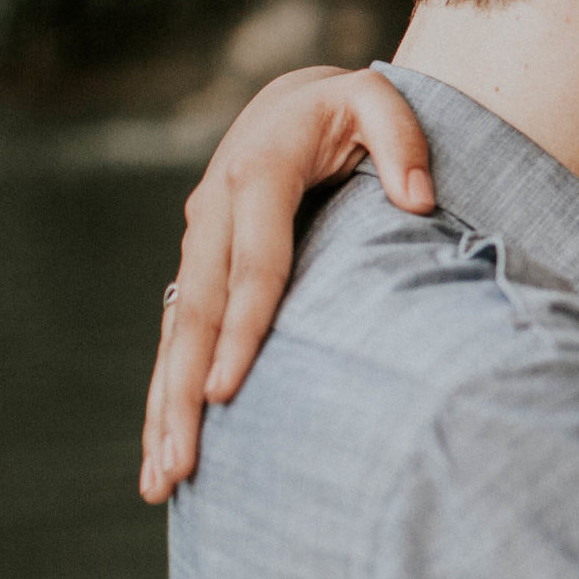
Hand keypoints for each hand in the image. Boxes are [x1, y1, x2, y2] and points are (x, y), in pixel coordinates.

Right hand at [141, 65, 435, 501]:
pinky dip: (167, 388)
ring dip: (163, 406)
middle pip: (196, 313)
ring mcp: (198, 240)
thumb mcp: (382, 103)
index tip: (228, 394)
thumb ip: (403, 142)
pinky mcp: (197, 265)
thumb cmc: (349, 109)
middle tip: (179, 464)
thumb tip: (418, 199)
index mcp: (258, 173)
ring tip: (159, 479)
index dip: (241, 331)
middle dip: (184, 393)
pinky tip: (165, 444)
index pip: (254, 266)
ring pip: (175, 333)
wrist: (291, 99)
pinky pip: (178, 333)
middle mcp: (214, 210)